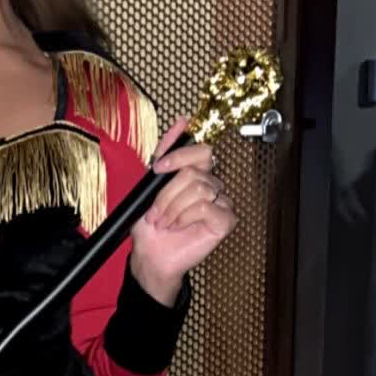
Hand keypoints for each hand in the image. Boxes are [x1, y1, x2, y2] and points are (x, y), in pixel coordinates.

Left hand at [130, 118, 236, 302]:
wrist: (150, 255)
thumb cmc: (151, 225)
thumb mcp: (150, 184)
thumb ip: (164, 152)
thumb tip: (181, 121)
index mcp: (197, 175)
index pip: (201, 151)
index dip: (179, 156)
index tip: (158, 168)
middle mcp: (211, 186)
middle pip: (194, 172)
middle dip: (166, 193)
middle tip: (156, 212)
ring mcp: (221, 203)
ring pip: (198, 189)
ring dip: (172, 208)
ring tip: (164, 221)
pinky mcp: (225, 221)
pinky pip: (205, 206)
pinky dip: (184, 216)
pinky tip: (177, 226)